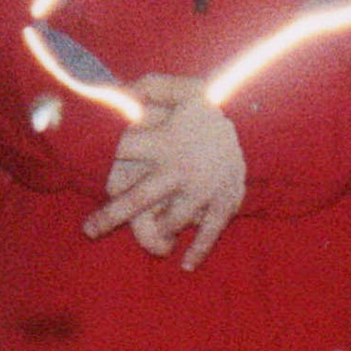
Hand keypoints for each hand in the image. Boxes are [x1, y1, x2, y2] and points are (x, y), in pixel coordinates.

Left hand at [87, 75, 246, 269]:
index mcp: (166, 143)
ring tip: (151, 240)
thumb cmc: (211, 109)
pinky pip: (208, 234)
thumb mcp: (185, 90)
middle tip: (89, 230)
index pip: (123, 151)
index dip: (106, 155)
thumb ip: (153, 86)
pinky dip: (198, 251)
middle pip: (137, 200)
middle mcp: (180, 170)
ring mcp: (201, 192)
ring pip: (169, 222)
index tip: (90, 159)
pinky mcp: (223, 205)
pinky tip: (185, 265)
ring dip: (155, 233)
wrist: (261, 124)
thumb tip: (122, 89)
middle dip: (111, 216)